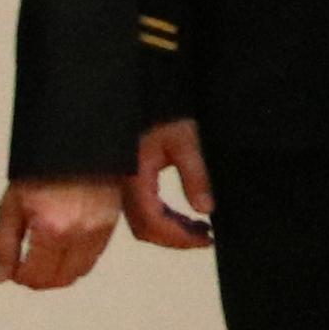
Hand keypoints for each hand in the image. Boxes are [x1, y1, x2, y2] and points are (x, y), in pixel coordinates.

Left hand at [0, 176, 124, 290]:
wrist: (75, 146)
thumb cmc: (42, 170)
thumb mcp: (11, 205)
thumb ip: (3, 245)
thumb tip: (2, 276)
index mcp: (51, 229)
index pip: (36, 275)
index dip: (20, 278)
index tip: (15, 272)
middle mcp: (79, 234)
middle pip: (59, 279)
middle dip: (39, 280)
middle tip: (27, 269)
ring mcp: (98, 230)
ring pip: (79, 273)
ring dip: (60, 273)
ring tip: (45, 260)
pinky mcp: (111, 224)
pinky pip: (94, 257)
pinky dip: (77, 260)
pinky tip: (64, 248)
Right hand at [128, 119, 217, 251]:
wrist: (140, 91)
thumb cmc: (160, 109)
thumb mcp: (184, 139)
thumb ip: (195, 175)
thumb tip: (205, 208)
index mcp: (133, 178)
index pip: (153, 222)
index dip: (179, 237)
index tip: (206, 238)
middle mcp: (123, 187)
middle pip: (144, 229)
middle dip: (176, 238)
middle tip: (205, 236)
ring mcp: (122, 185)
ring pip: (142, 222)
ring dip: (170, 230)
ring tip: (199, 228)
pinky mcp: (127, 180)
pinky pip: (141, 209)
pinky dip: (163, 219)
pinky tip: (184, 216)